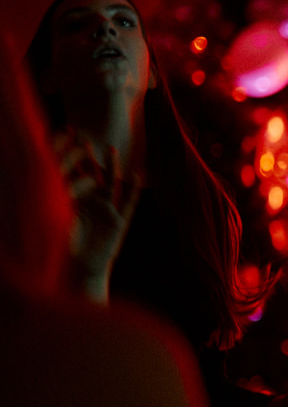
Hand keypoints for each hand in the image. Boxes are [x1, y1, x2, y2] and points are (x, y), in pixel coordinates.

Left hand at [56, 133, 140, 299]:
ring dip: (110, 167)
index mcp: (72, 201)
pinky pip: (127, 203)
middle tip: (83, 137)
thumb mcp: (52, 219)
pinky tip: (138, 174)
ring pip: (109, 184)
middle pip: (89, 174)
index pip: (69, 173)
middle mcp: (89, 202)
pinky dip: (133, 189)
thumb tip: (30, 174)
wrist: (76, 270)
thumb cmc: (60, 248)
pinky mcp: (118, 222)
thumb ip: (49, 199)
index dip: (66, 155)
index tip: (61, 136)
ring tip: (110, 149)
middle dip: (86, 156)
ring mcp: (105, 211)